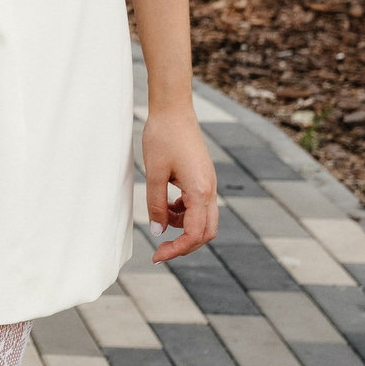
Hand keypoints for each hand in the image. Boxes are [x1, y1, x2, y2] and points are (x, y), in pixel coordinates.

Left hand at [140, 105, 218, 262]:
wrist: (174, 110)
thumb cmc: (162, 137)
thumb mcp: (154, 174)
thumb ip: (156, 205)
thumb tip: (159, 232)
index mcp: (200, 191)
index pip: (194, 234)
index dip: (176, 249)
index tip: (156, 255)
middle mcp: (210, 190)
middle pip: (205, 232)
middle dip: (183, 245)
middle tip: (160, 250)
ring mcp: (209, 184)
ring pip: (204, 220)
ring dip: (184, 228)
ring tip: (161, 217)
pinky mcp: (203, 178)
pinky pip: (199, 206)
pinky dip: (185, 213)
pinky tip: (168, 204)